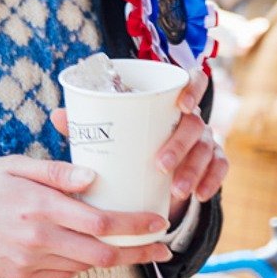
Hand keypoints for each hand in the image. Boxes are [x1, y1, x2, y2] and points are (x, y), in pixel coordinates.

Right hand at [0, 158, 173, 277]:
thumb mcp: (17, 164)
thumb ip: (58, 172)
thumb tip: (95, 179)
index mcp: (40, 206)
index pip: (101, 221)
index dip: (135, 225)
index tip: (158, 223)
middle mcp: (38, 238)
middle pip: (102, 254)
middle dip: (138, 253)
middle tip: (162, 248)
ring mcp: (28, 262)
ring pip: (85, 268)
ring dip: (112, 260)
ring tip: (135, 250)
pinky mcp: (20, 276)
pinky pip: (63, 275)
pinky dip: (82, 265)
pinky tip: (91, 253)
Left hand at [50, 65, 226, 222]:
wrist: (157, 169)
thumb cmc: (132, 141)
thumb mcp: (114, 131)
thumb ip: (90, 123)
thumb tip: (57, 115)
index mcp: (171, 103)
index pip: (192, 82)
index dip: (192, 88)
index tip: (181, 104)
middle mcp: (192, 118)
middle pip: (194, 124)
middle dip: (180, 145)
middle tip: (160, 166)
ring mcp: (206, 140)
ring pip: (207, 150)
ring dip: (193, 170)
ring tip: (176, 190)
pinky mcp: (213, 162)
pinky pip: (219, 169)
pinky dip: (211, 182)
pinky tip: (200, 195)